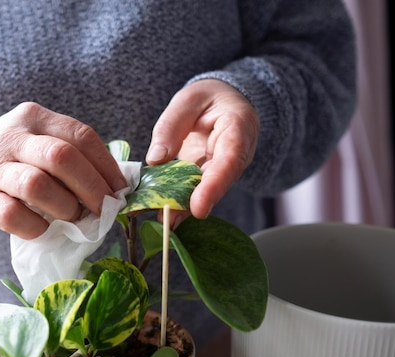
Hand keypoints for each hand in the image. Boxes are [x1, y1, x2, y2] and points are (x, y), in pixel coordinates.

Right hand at [0, 102, 127, 238]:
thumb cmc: (10, 158)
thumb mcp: (37, 141)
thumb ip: (70, 154)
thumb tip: (116, 186)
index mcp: (34, 117)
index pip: (80, 136)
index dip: (106, 166)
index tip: (120, 190)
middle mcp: (11, 136)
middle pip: (62, 158)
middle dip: (91, 188)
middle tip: (103, 209)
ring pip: (37, 185)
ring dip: (65, 208)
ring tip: (73, 218)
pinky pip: (12, 215)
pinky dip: (36, 227)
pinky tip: (43, 229)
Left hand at [147, 79, 258, 220]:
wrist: (224, 103)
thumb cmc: (208, 98)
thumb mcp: (188, 100)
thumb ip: (171, 126)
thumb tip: (155, 160)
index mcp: (238, 128)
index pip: (230, 160)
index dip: (214, 186)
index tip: (198, 208)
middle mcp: (237, 154)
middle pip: (217, 183)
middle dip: (193, 203)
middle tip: (168, 219)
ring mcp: (226, 169)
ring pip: (207, 191)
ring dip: (184, 207)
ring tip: (162, 220)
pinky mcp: (211, 177)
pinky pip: (197, 191)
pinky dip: (180, 202)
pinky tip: (164, 215)